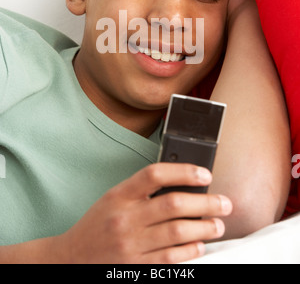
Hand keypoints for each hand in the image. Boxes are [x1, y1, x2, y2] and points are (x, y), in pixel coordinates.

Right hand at [60, 163, 231, 263]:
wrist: (71, 258)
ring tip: (218, 225)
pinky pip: (170, 259)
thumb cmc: (97, 225)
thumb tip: (183, 185)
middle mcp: (125, 218)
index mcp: (119, 195)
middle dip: (205, 203)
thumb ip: (142, 191)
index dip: (184, 171)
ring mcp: (130, 244)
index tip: (205, 174)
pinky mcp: (135, 267)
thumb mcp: (113, 198)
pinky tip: (200, 246)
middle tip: (224, 203)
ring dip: (204, 228)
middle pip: (173, 204)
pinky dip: (190, 251)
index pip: (154, 174)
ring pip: (177, 233)